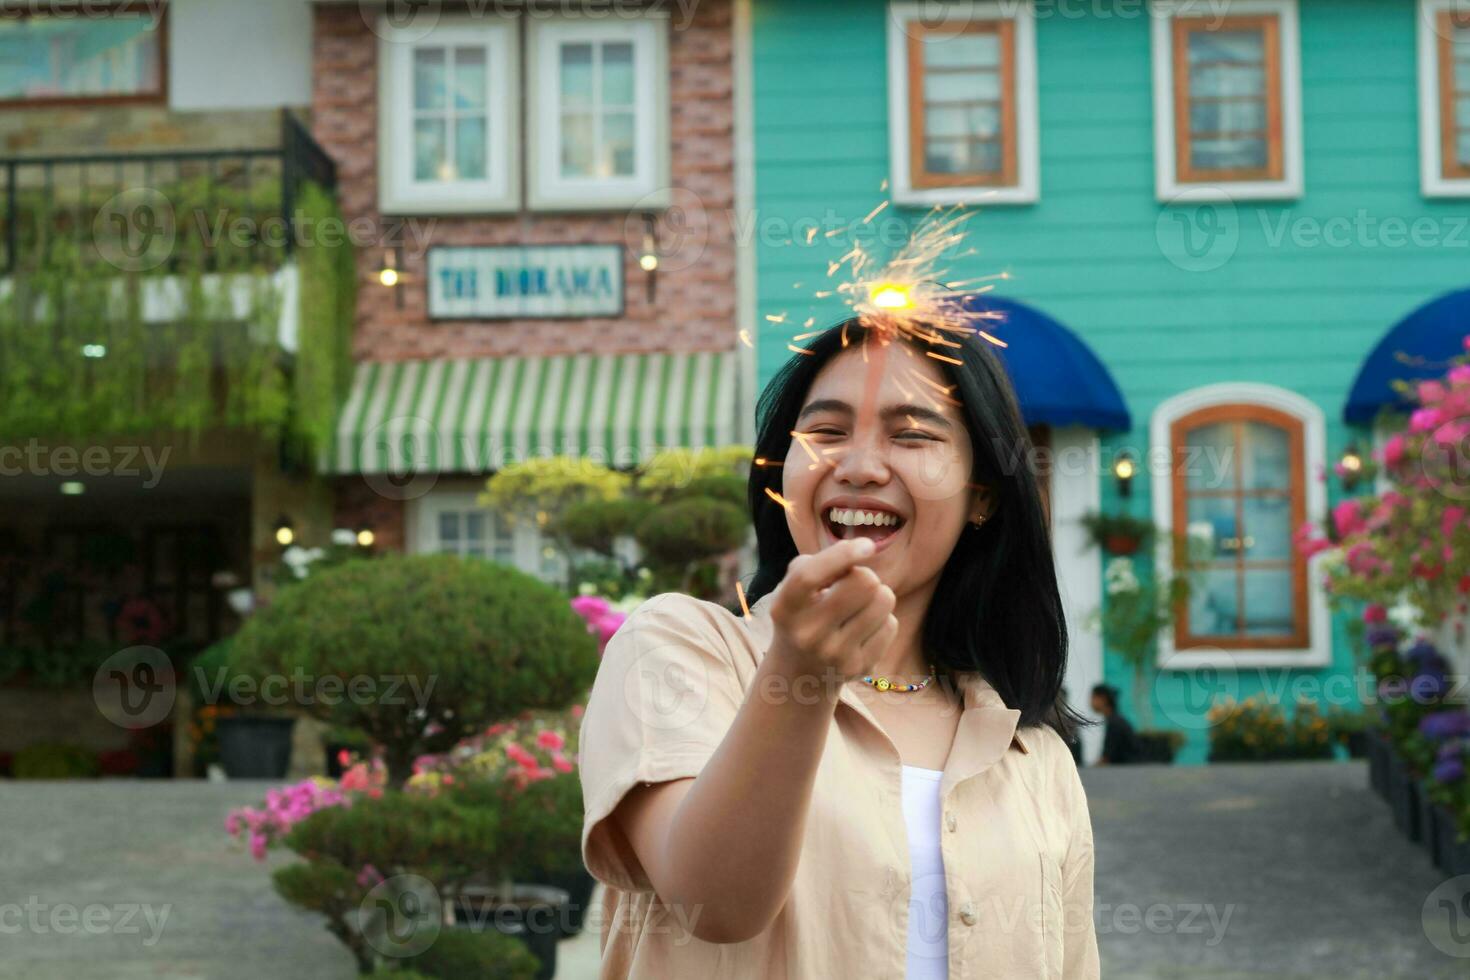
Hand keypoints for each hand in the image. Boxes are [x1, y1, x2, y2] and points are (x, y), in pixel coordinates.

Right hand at [767, 538, 898, 684]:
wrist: (800, 671)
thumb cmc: (803, 613)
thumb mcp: (794, 587)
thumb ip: (818, 564)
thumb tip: (860, 551)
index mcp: (785, 608)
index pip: (809, 576)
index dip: (842, 555)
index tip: (867, 545)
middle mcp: (807, 634)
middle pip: (863, 582)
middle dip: (865, 575)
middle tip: (855, 584)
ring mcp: (834, 654)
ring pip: (883, 600)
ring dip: (878, 595)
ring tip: (861, 605)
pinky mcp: (859, 667)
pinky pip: (890, 624)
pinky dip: (882, 619)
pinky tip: (864, 628)